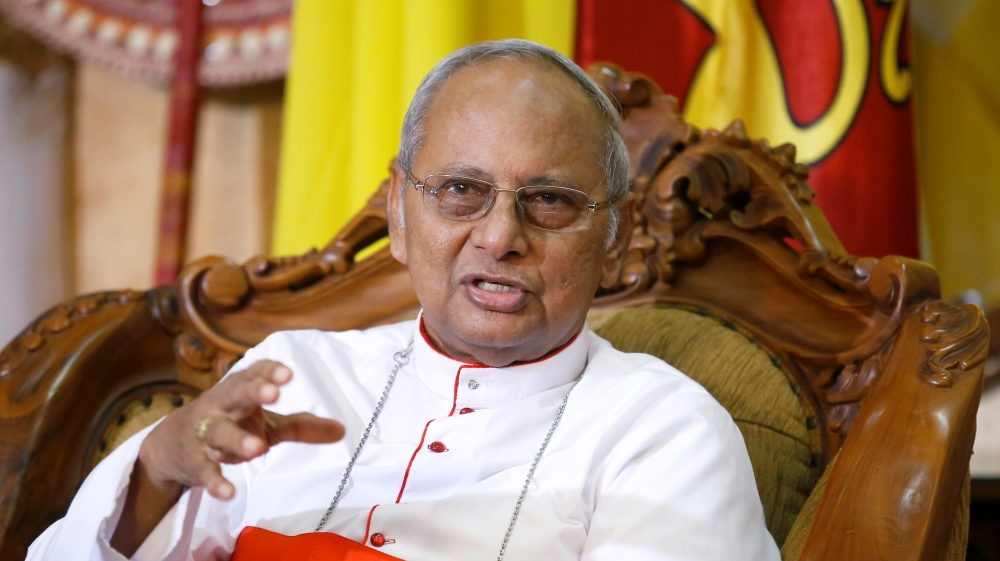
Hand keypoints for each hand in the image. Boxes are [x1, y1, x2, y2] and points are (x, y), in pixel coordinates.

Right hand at [138, 360, 345, 499]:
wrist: (170, 446)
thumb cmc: (231, 424)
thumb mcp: (266, 423)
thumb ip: (301, 425)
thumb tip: (342, 430)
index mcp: (240, 391)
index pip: (253, 374)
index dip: (269, 371)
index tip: (287, 374)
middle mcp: (221, 406)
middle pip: (236, 395)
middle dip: (254, 392)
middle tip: (273, 393)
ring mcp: (205, 433)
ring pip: (219, 432)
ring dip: (237, 439)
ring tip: (258, 448)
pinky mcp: (195, 462)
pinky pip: (205, 471)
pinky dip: (215, 482)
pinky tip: (228, 493)